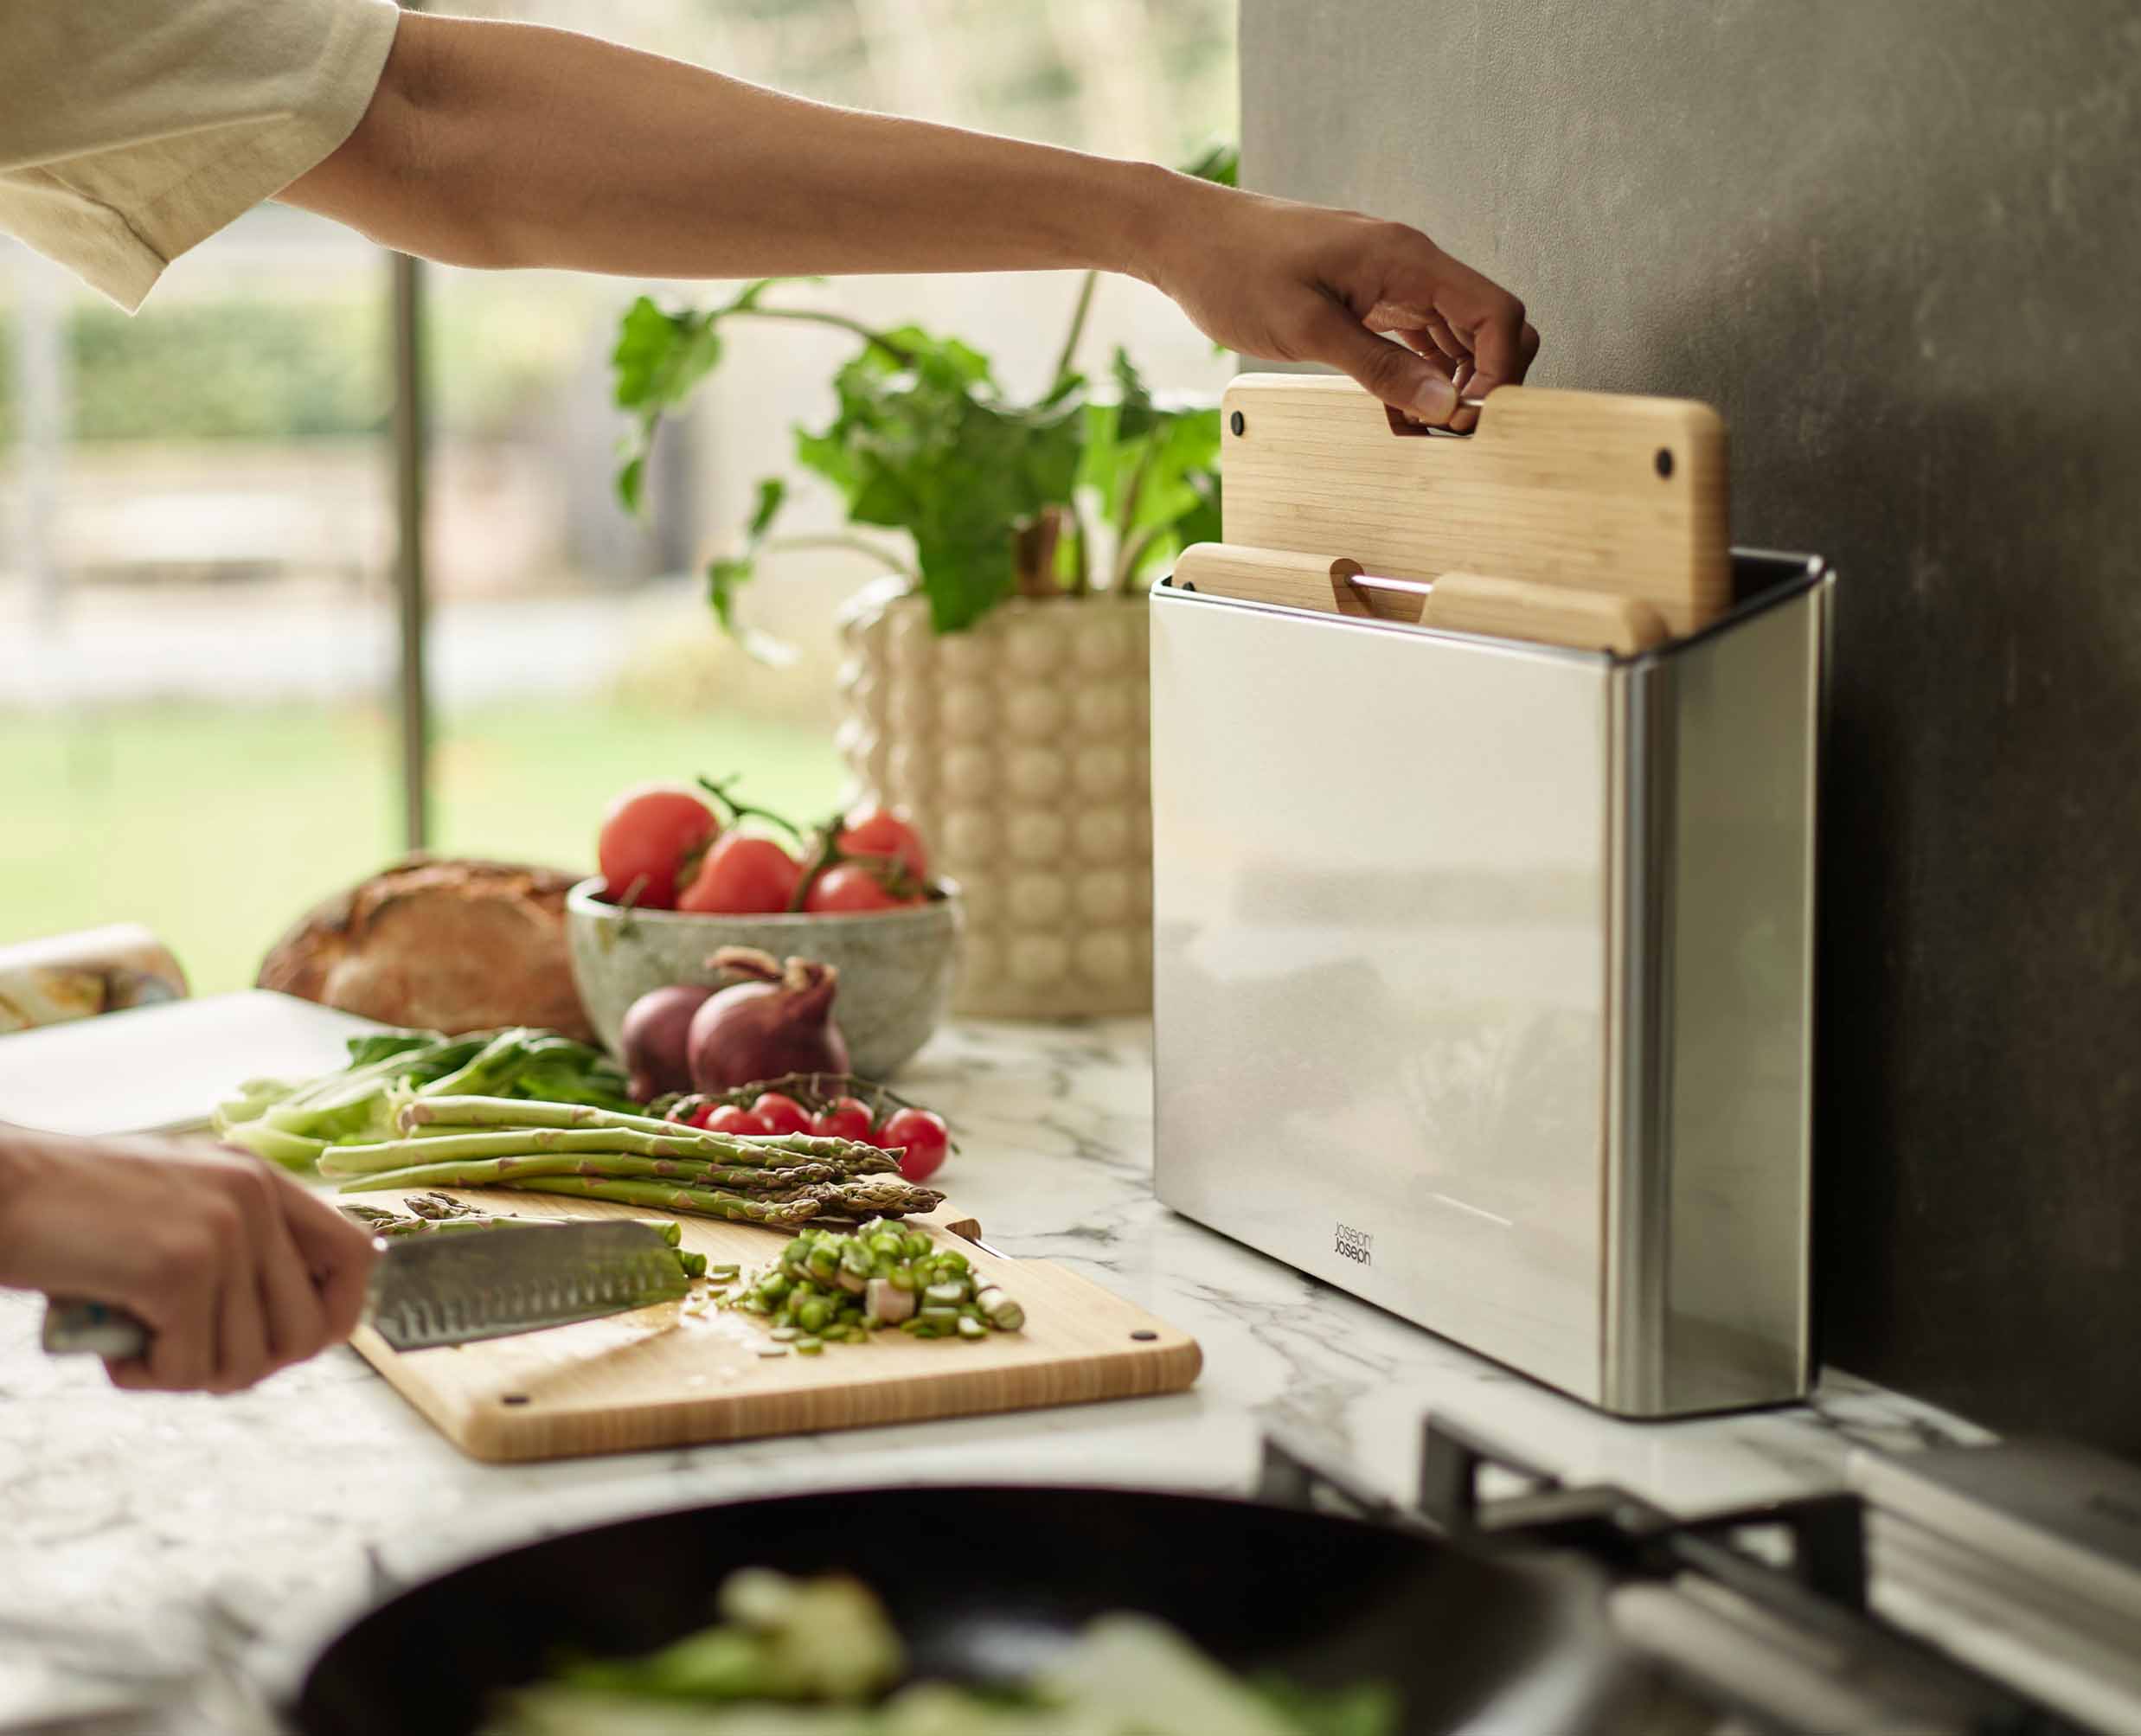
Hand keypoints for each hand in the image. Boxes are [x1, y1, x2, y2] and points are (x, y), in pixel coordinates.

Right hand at [0, 1128, 376, 1392]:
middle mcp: (254, 1198)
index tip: (289, 1346)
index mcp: (259, 1178)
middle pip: (308, 1330)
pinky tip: (115, 1351)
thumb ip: (232, 1244)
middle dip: (250, 1366)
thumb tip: (282, 1325)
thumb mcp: (174, 1205)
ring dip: (190, 1375)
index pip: (354, 1256)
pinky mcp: (180, 1268)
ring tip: (142, 1348)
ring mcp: (224, 1231)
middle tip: (191, 1358)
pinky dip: (149, 1377)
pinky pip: (191, 1367)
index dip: (336, 1316)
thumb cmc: (68, 1212)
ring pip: (248, 1360)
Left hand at [1137, 177, 1540, 430]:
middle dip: (1484, 382)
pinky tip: (1401, 418)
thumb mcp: (1308, 329)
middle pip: (1486, 325)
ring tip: (1425, 436)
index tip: (1471, 419)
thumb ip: (1381, 369)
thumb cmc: (1236, 270)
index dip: (1501, 371)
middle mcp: (1410, 266)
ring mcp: (1390, 282)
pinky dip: (1416, 378)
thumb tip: (1447, 407)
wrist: (1185, 237)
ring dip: (1449, 387)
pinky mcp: (1367, 299)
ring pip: (1453, 338)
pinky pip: (1414, 341)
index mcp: (1407, 259)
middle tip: (1453, 433)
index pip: (1497, 312)